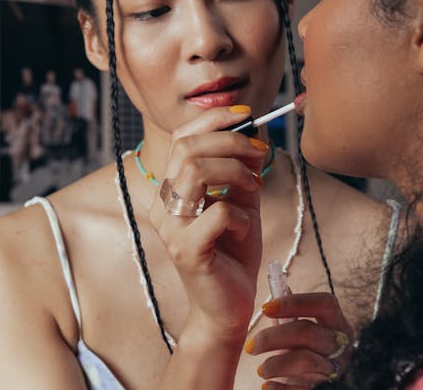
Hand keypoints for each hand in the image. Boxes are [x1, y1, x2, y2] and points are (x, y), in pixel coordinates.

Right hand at [147, 106, 267, 345]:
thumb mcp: (243, 201)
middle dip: (231, 141)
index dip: (213, 119)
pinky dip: (240, 214)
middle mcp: (163, 204)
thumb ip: (243, 169)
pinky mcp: (187, 250)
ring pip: (197, 171)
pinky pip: (217, 212)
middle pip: (187, 148)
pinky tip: (244, 228)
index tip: (247, 116)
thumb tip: (254, 131)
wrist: (229, 307)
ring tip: (254, 186)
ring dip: (236, 171)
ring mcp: (171, 228)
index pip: (181, 137)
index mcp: (171, 188)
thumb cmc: (233, 254)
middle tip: (259, 154)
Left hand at [249, 292, 353, 388]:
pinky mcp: (324, 387)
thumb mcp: (304, 325)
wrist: (321, 380)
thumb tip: (278, 285)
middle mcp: (340, 343)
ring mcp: (334, 367)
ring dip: (276, 365)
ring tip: (260, 370)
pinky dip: (281, 388)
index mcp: (336, 322)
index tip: (265, 308)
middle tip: (250, 346)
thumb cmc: (308, 347)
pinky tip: (267, 386)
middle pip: (308, 332)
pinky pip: (302, 389)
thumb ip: (292, 309)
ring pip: (306, 361)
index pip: (323, 303)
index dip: (295, 303)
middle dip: (274, 337)